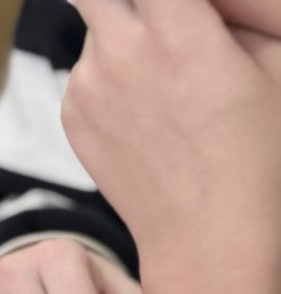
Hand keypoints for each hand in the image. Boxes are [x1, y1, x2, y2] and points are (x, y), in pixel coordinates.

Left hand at [64, 0, 280, 293]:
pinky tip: (150, 111)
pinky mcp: (71, 115)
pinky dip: (112, 73)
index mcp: (177, 30)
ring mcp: (86, 86)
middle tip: (162, 21)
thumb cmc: (257, 149)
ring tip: (172, 77)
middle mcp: (119, 52)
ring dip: (126, 31)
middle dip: (131, 1)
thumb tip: (208, 2)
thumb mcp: (274, 61)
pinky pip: (88, 71)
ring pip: (99, 28)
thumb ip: (237, 8)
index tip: (178, 7)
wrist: (207, 233)